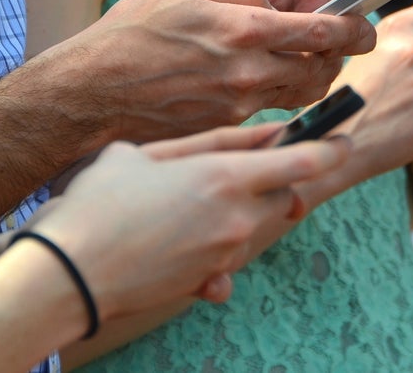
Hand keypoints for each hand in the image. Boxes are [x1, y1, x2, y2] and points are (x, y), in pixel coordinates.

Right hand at [28, 124, 351, 319]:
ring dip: (247, 210)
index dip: (330, 147)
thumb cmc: (101, 201)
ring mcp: (227, 252)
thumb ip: (210, 142)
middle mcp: (238, 217)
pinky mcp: (210, 278)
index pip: (302, 161)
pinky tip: (190, 240)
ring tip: (199, 201)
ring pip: (260, 225)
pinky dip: (222, 249)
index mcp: (226, 177)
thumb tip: (257, 135)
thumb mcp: (149, 152)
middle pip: (287, 195)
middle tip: (255, 167)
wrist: (70, 271)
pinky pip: (233, 259)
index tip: (342, 138)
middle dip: (281, 180)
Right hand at [42, 0, 375, 142]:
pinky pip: (273, 112)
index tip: (380, 16)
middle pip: (327, 66)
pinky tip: (261, 85)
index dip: (362, 19)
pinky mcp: (229, 129)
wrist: (91, 96)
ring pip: (305, 91)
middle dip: (345, 52)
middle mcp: (250, 69)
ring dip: (317, 74)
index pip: (326, 26)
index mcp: (243, 27)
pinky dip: (281, 96)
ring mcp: (241, 105)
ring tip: (304, 59)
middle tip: (345, 41)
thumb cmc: (130, 37)